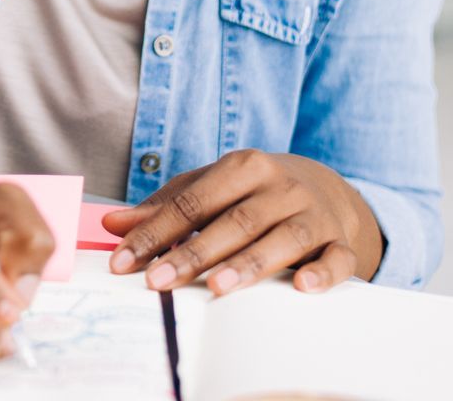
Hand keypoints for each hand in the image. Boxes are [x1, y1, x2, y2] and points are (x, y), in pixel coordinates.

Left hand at [100, 149, 383, 295]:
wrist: (324, 188)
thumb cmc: (252, 192)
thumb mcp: (210, 187)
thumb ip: (164, 206)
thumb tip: (114, 223)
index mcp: (243, 166)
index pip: (192, 201)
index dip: (156, 231)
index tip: (125, 261)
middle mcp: (280, 186)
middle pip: (234, 221)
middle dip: (193, 253)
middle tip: (159, 281)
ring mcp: (312, 214)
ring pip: (282, 238)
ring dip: (250, 263)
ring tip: (218, 287)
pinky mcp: (339, 241)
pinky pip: (336, 258)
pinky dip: (323, 272)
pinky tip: (303, 287)